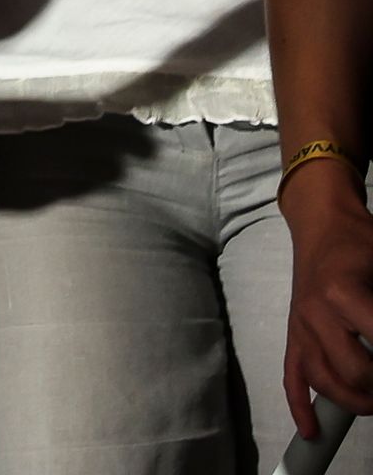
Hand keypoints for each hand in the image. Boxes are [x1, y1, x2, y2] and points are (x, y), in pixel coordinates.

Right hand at [284, 165, 372, 427]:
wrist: (323, 224)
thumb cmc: (363, 243)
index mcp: (344, 294)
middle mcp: (317, 314)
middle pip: (356, 373)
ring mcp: (300, 325)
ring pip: (323, 380)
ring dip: (354, 403)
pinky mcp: (292, 332)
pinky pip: (290, 374)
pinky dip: (299, 405)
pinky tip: (312, 430)